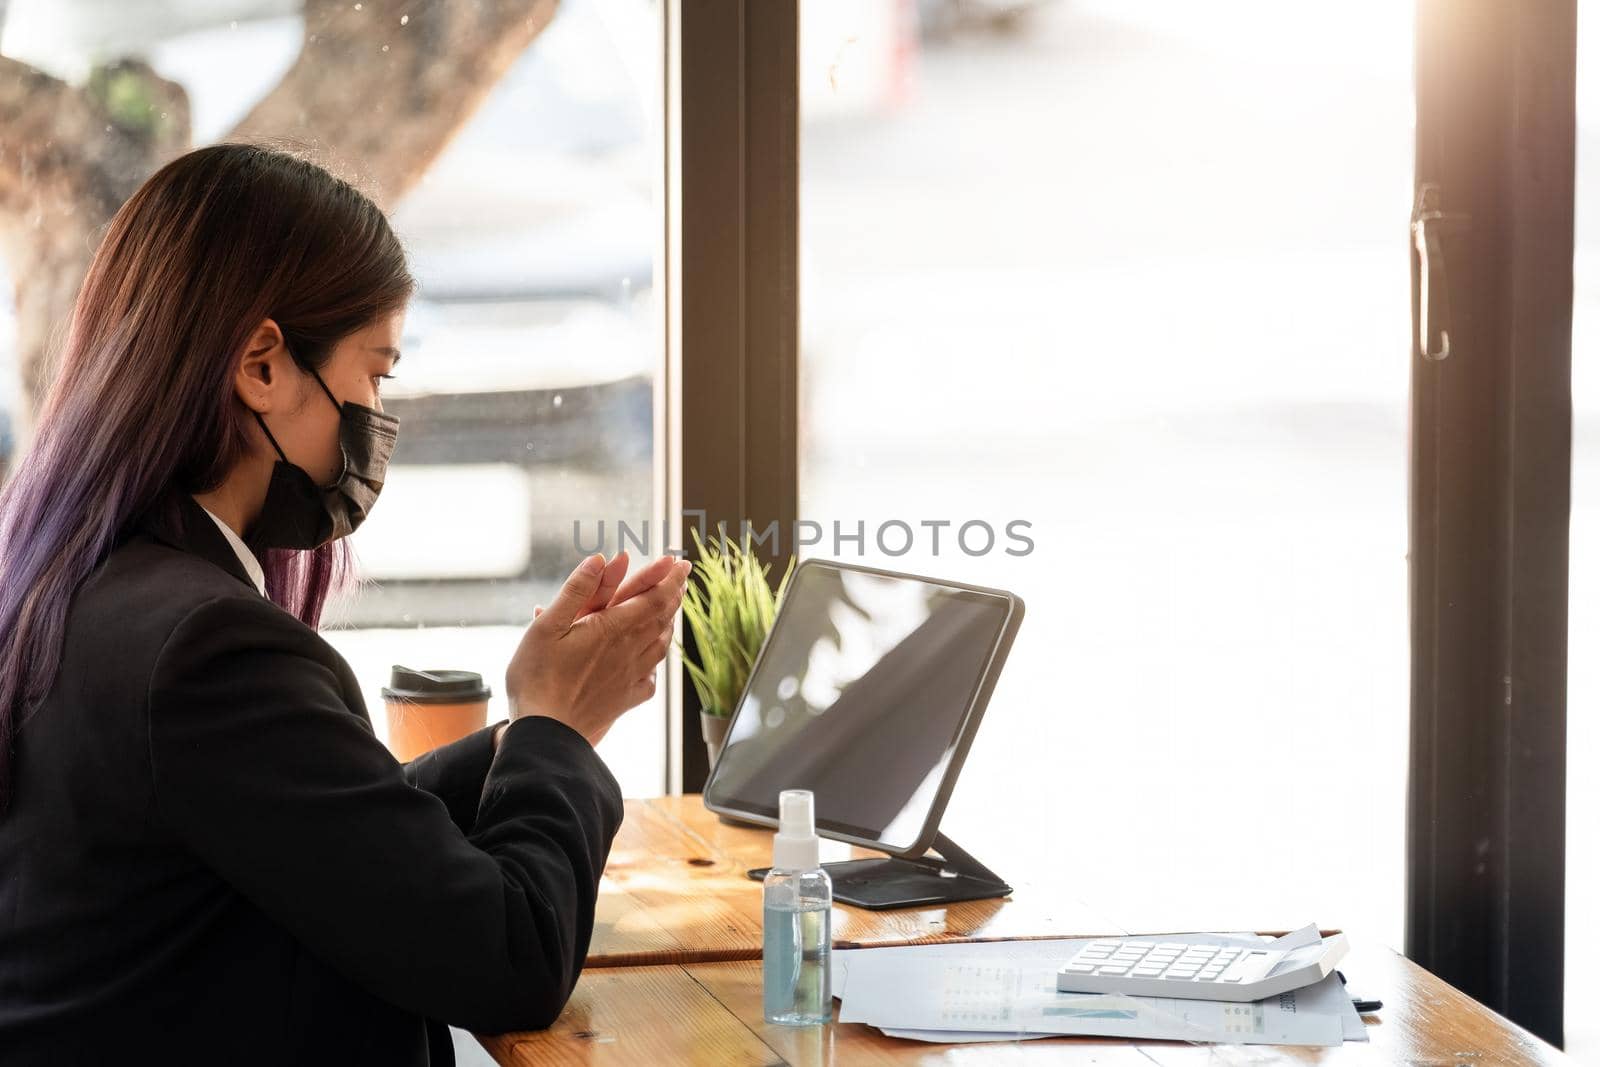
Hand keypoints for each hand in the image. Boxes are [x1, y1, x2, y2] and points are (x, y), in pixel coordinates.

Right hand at [506, 553, 690, 746]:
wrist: (546, 732)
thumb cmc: (537, 677)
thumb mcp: (547, 626)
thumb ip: (576, 591)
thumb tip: (600, 558)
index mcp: (611, 629)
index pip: (653, 598)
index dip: (669, 578)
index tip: (680, 562)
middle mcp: (628, 651)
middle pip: (661, 618)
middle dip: (673, 594)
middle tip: (681, 578)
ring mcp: (630, 677)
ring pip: (660, 644)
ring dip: (669, 623)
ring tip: (671, 611)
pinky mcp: (625, 699)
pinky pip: (650, 677)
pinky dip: (656, 661)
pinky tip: (653, 660)